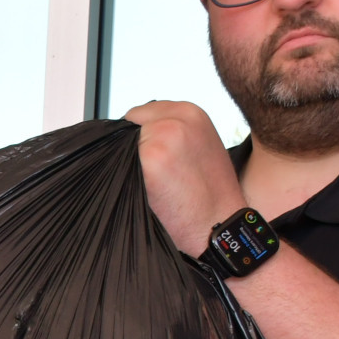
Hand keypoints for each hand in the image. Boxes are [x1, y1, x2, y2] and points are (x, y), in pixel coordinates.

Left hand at [126, 100, 247, 255]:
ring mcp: (163, 134)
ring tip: (152, 186)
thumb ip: (171, 133)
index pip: (142, 113)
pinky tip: (147, 192)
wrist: (221, 226)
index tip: (146, 160)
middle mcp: (178, 117)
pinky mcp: (151, 155)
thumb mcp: (199, 148)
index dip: (139, 139)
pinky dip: (122, 178)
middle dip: (132, 150)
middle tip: (152, 178)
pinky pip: (117, 162)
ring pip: (121, 144)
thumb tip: (131, 133)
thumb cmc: (210, 196)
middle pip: (129, 126)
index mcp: (192, 112)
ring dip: (126, 164)